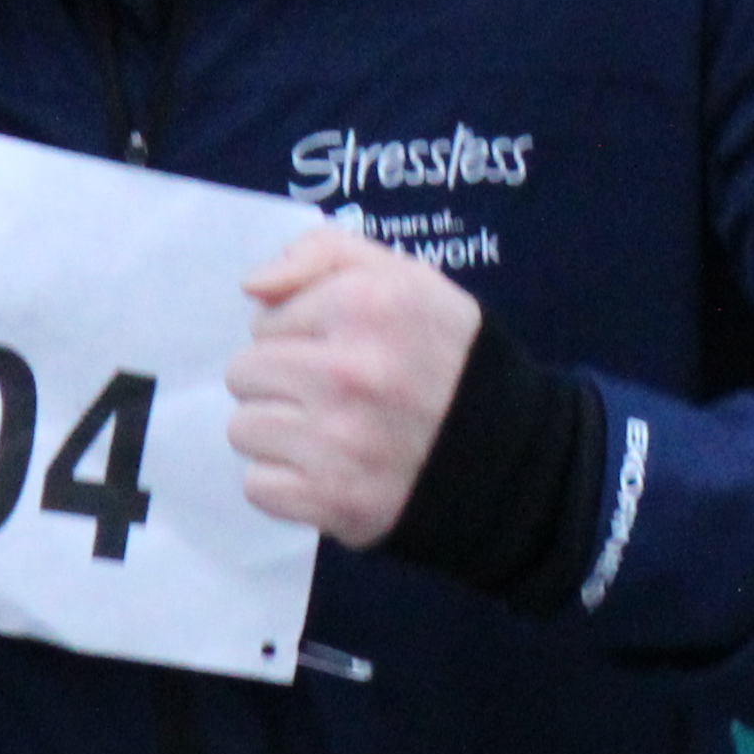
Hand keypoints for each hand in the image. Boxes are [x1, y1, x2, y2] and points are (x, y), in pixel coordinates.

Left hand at [228, 221, 483, 539]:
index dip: (298, 335)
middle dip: (280, 381)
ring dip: (279, 433)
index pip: (266, 320)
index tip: (339, 350)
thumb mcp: (408, 279)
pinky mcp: (332, 499)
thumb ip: (326, 254)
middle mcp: (348, 370)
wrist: (510, 455)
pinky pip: (257, 486)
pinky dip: (287, 484)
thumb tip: (252, 288)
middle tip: (330, 394)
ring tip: (329, 432)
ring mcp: (337, 440)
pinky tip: (328, 471)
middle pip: (244, 373)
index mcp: (366, 304)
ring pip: (244, 429)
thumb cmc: (449, 358)